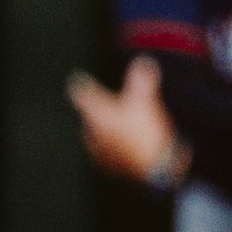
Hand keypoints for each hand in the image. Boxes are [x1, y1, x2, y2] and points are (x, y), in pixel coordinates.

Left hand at [67, 56, 180, 183]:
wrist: (155, 170)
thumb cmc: (144, 134)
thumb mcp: (145, 102)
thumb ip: (141, 80)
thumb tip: (143, 61)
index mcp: (96, 114)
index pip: (82, 94)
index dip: (80, 85)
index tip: (76, 80)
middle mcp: (91, 134)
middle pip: (89, 117)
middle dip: (97, 110)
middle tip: (107, 103)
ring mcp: (99, 152)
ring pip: (97, 135)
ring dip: (106, 129)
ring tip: (120, 124)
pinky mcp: (110, 167)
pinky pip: (109, 152)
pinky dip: (115, 145)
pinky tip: (126, 144)